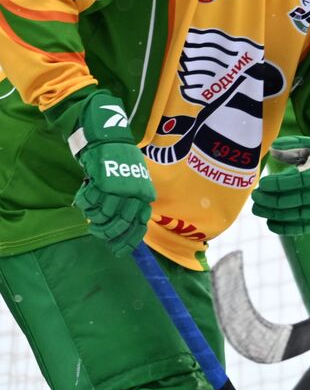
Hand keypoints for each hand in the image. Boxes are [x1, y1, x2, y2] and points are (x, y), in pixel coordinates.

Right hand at [58, 90, 155, 256]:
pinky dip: (85, 205)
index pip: (138, 225)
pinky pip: (91, 202)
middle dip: (108, 234)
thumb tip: (123, 228)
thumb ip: (131, 203)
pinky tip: (83, 202)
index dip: (127, 241)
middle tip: (98, 235)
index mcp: (145, 196)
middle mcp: (135, 194)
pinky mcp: (103, 182)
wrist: (109, 139)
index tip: (118, 251)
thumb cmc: (121, 163)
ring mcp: (120, 188)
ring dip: (95, 220)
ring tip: (90, 219)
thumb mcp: (135, 182)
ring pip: (105, 215)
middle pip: (121, 224)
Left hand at [252, 131, 309, 235]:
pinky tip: (271, 223)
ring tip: (258, 210)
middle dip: (270, 200)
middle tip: (254, 197)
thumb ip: (295, 144)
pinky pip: (304, 227)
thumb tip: (272, 148)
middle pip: (293, 200)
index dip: (276, 184)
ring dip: (274, 214)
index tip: (261, 184)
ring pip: (296, 215)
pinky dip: (286, 227)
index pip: (295, 181)